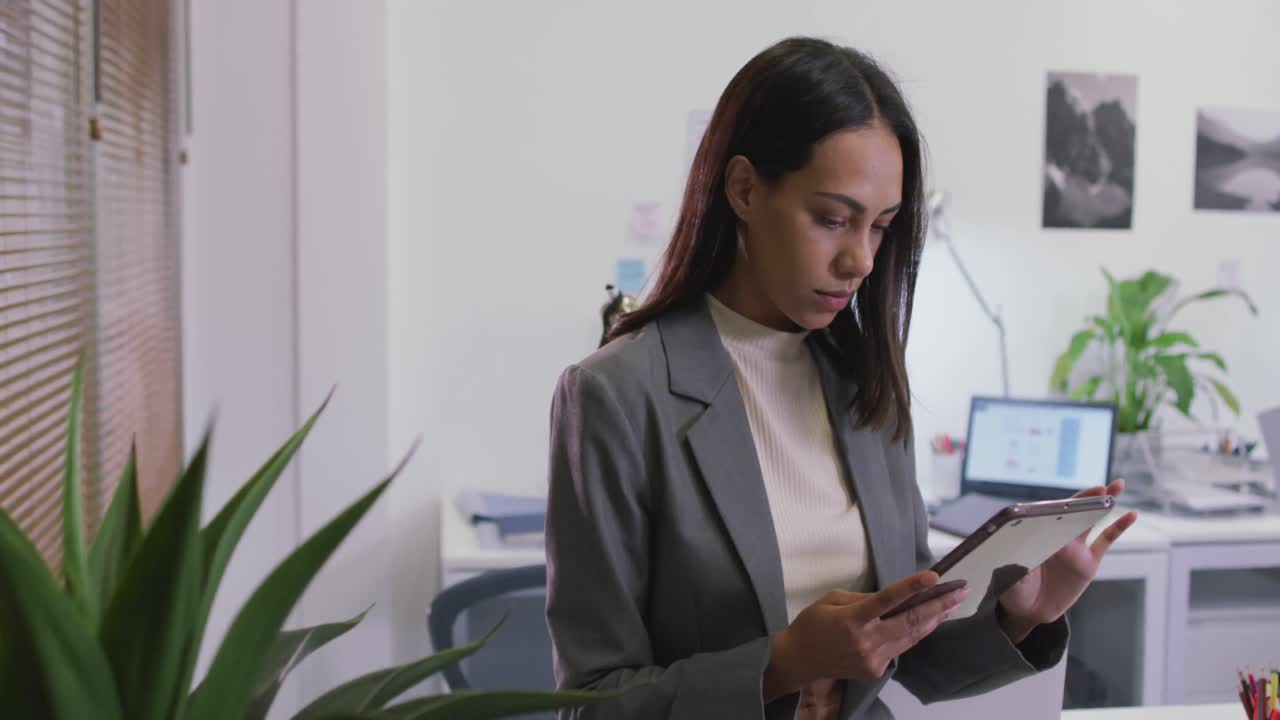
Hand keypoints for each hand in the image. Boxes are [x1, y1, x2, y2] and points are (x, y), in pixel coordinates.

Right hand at [764, 571, 967, 701]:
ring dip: (935, 619)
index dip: (912, 587)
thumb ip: (863, 598)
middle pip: (911, 622)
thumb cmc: (811, 625)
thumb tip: (893, 598)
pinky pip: (901, 647)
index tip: (934, 576)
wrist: (799, 660)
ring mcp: (873, 659)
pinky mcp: (876, 670)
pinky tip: (929, 621)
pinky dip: (915, 633)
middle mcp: (866, 641)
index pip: (887, 600)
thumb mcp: (830, 600)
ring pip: (912, 636)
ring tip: (953, 604)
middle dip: (939, 605)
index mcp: (851, 620)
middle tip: (960, 591)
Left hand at [997, 479, 1138, 642]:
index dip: (1064, 505)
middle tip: (1102, 487)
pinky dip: (1118, 527)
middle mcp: (1057, 537)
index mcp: (1037, 536)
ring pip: (1092, 519)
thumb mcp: (1008, 580)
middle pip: (1074, 510)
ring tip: (1118, 485)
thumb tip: (1017, 563)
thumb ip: (1014, 570)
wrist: (1028, 610)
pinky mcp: (1087, 562)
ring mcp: (1074, 548)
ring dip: (1105, 502)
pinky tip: (1130, 515)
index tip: (1073, 500)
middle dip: (1088, 496)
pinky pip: (1105, 541)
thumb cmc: (1013, 590)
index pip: (1051, 514)